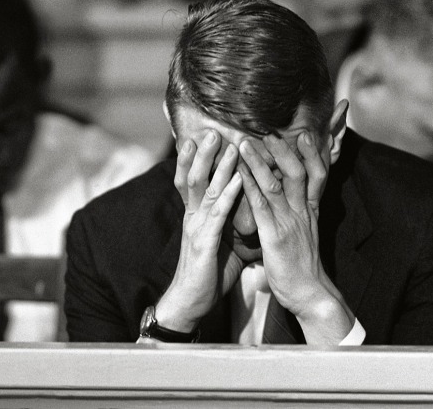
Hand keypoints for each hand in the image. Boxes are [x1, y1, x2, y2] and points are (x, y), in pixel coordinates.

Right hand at [155, 131, 244, 332]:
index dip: (195, 159)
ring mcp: (196, 228)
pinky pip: (218, 214)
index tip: (202, 136)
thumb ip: (225, 223)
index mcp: (195, 216)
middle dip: (204, 153)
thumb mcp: (217, 242)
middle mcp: (192, 217)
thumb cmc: (207, 273)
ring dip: (218, 166)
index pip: (191, 181)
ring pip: (204, 189)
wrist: (191, 303)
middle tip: (214, 130)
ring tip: (229, 145)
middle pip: (193, 177)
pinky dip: (229, 195)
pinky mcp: (204, 243)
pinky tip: (240, 181)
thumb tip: (241, 211)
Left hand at [239, 131, 354, 343]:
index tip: (304, 134)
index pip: (318, 175)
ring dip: (260, 162)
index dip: (312, 154)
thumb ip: (302, 213)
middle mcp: (303, 213)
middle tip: (270, 132)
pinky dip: (249, 188)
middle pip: (300, 173)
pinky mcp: (275, 237)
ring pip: (277, 185)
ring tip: (245, 143)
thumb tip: (298, 198)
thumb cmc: (304, 265)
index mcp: (311, 211)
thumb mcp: (308, 233)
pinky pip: (261, 208)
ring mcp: (290, 223)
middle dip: (285, 150)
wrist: (311, 295)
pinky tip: (237, 175)